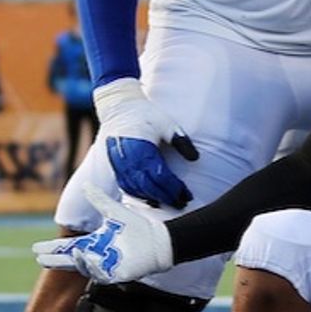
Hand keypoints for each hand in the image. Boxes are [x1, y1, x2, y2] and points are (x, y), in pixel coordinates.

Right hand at [33, 186, 173, 283]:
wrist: (159, 239)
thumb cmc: (138, 227)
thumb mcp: (114, 211)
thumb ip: (99, 199)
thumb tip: (85, 185)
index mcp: (94, 242)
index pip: (68, 247)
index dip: (53, 248)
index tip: (36, 248)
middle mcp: (96, 256)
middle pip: (71, 260)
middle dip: (56, 261)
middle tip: (41, 259)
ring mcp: (106, 266)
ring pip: (84, 267)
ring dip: (77, 261)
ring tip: (73, 253)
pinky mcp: (117, 274)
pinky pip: (101, 274)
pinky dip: (94, 267)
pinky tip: (89, 258)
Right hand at [93, 77, 198, 207]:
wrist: (119, 108)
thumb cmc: (146, 114)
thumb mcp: (167, 124)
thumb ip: (181, 141)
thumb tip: (195, 158)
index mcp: (143, 149)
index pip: (161, 176)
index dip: (174, 188)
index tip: (187, 195)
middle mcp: (129, 160)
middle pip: (149, 186)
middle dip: (166, 197)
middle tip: (181, 204)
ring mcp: (119, 164)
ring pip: (136, 189)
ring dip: (152, 198)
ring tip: (168, 204)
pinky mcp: (115, 165)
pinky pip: (125, 185)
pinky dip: (138, 194)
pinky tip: (149, 199)